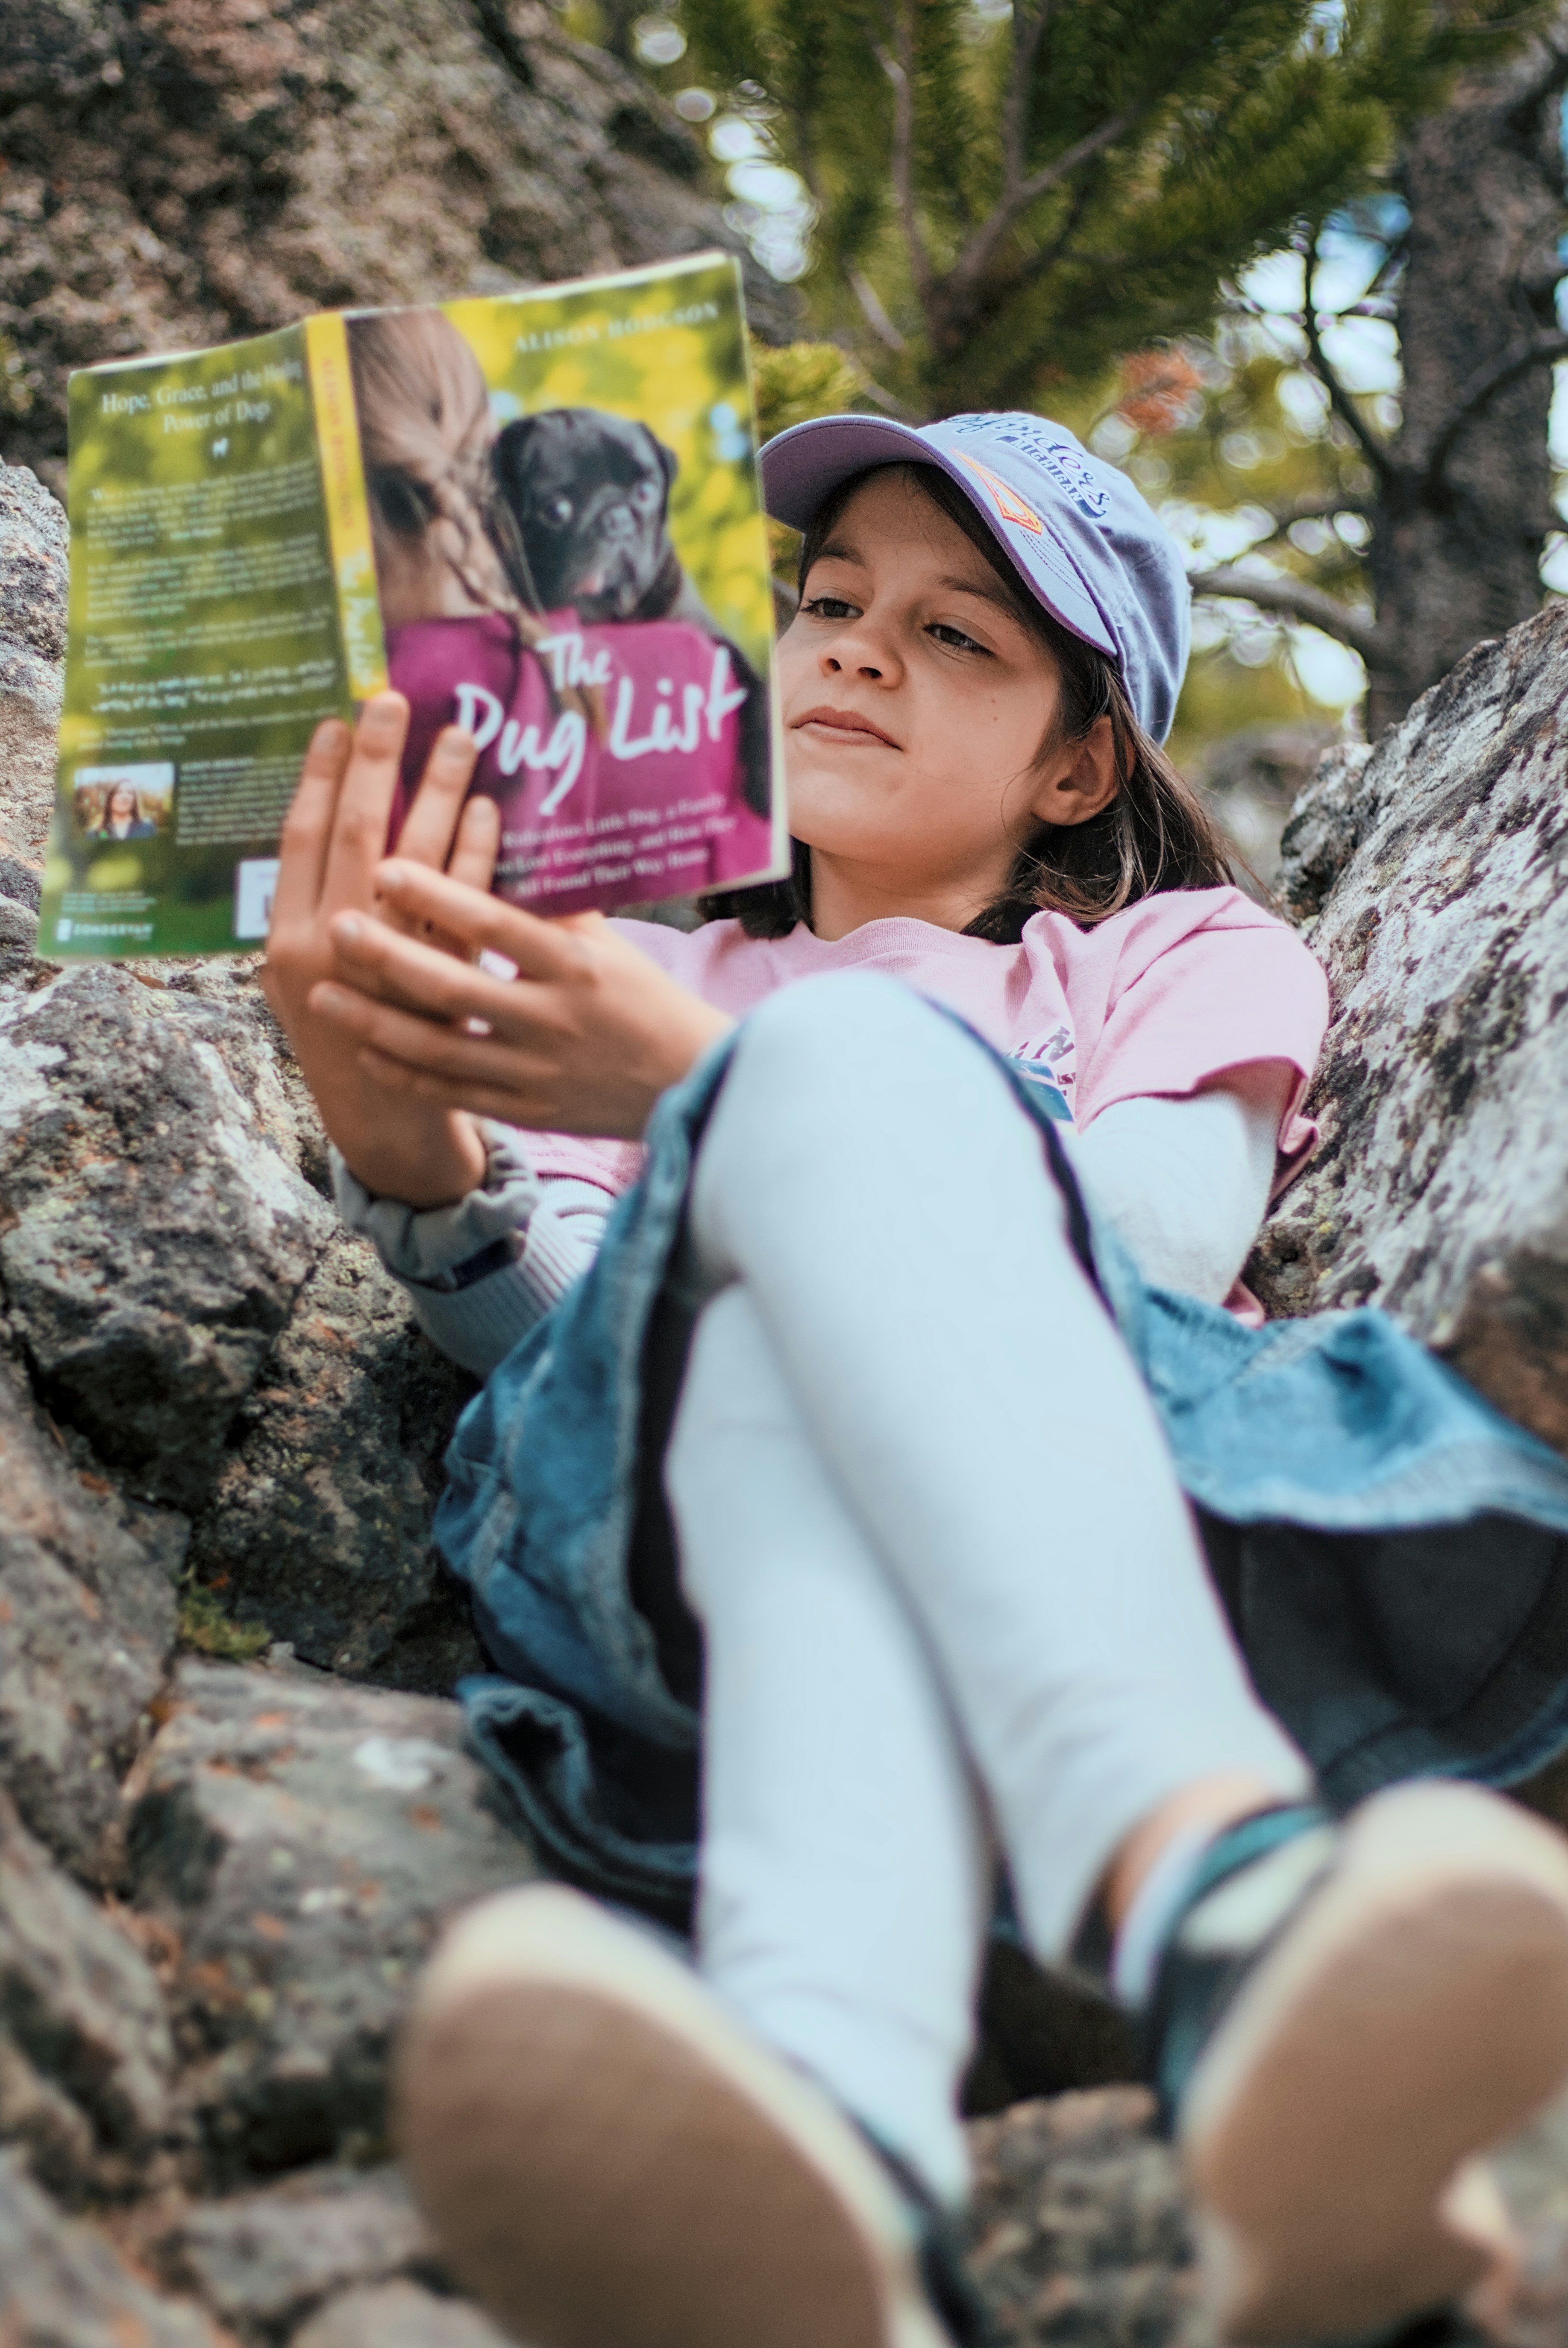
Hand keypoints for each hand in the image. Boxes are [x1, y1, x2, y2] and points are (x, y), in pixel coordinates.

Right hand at [261, 694, 495, 1205]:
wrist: (385, 1115)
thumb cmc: (351, 1030)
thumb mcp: (311, 976)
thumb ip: (318, 912)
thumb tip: (336, 825)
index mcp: (288, 941)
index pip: (299, 839)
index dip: (318, 777)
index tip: (336, 722)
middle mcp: (331, 951)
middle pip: (353, 835)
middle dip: (374, 764)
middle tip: (394, 702)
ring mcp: (389, 969)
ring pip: (411, 863)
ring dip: (434, 793)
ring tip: (458, 738)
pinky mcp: (447, 985)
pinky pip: (464, 907)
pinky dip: (476, 853)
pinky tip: (491, 810)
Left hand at [308, 861, 733, 1139]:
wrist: (688, 1083)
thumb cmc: (642, 999)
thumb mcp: (610, 945)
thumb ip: (554, 902)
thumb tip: (503, 833)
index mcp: (576, 966)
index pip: (498, 924)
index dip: (441, 894)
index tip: (387, 865)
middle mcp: (553, 1018)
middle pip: (457, 987)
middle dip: (390, 958)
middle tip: (337, 926)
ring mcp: (536, 1070)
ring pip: (442, 1047)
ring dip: (376, 1021)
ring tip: (321, 994)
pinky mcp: (528, 1109)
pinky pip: (455, 1092)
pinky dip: (407, 1073)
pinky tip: (366, 1050)